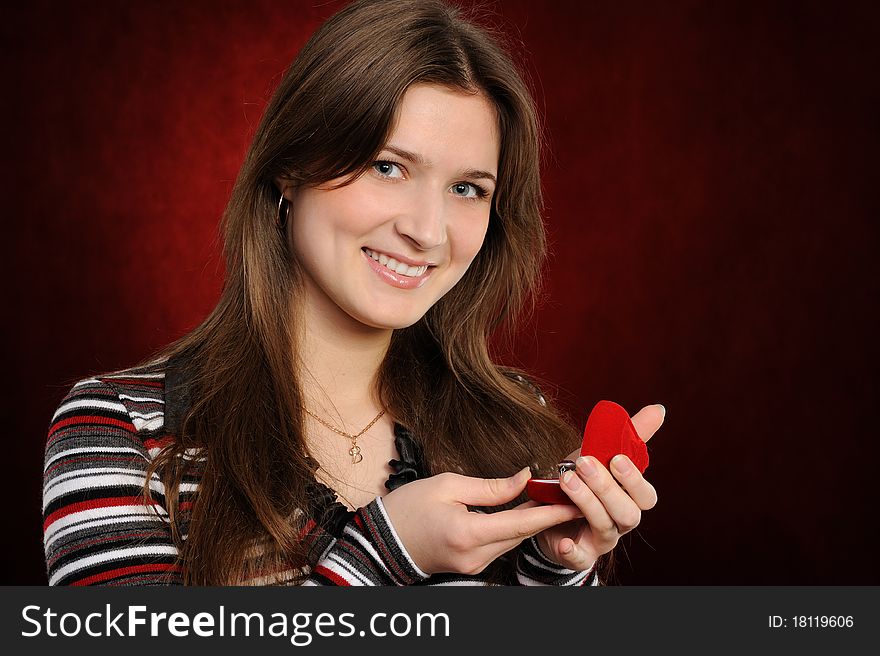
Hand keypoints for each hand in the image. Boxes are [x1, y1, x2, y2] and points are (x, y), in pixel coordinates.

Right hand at [381, 468, 583, 574]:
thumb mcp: (448, 485)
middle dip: (545, 515)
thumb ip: (490, 486)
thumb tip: (524, 478)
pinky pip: (499, 546)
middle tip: (566, 492)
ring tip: (549, 498)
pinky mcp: (470, 566)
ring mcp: (473, 565)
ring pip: (512, 541)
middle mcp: (474, 555)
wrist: (383, 540)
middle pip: (520, 534)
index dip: (551, 513)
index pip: (520, 523)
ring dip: (529, 522)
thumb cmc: (409, 508)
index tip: (575, 503)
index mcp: (468, 533)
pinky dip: (512, 529)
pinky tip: (520, 512)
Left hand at [534, 403, 664, 570]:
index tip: (615, 458)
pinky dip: (572, 550)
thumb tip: (658, 409)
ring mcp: (603, 540)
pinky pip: (580, 557)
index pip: (646, 496)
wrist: (555, 511)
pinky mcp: (580, 553)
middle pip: (628, 513)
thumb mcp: (602, 456)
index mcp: (631, 499)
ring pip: (604, 526)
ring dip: (586, 503)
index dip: (633, 479)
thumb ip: (630, 436)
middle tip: (583, 463)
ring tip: (567, 480)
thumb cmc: (585, 482)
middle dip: (606, 487)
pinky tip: (563, 541)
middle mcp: (622, 522)